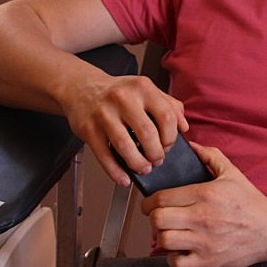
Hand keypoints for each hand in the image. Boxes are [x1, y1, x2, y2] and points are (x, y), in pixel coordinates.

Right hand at [58, 71, 187, 186]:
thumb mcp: (145, 90)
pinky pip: (104, 156)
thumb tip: (184, 127)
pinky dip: (116, 172)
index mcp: (142, 88)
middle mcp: (123, 98)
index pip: (166, 117)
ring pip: (126, 147)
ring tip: (143, 168)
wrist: (81, 88)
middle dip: (156, 154)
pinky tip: (124, 178)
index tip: (168, 146)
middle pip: (148, 134)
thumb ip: (169, 105)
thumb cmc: (118, 92)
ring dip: (138, 164)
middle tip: (157, 160)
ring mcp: (103, 114)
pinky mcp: (88, 129)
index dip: (171, 137)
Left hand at [142, 144, 266, 266]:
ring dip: (163, 236)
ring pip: (165, 240)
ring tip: (170, 232)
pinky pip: (177, 263)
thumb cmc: (250, 202)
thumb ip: (210, 156)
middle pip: (158, 219)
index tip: (149, 204)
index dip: (149, 201)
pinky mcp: (208, 261)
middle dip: (153, 217)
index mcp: (205, 194)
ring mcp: (204, 241)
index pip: (162, 197)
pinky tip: (180, 249)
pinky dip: (174, 257)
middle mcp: (202, 218)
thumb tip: (191, 147)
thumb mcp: (232, 173)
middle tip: (158, 216)